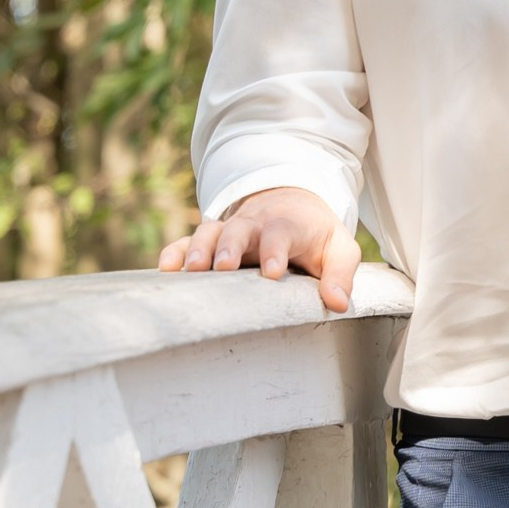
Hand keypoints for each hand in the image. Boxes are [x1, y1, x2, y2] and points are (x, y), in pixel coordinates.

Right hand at [158, 186, 358, 313]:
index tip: (272, 273)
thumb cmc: (317, 234)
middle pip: (239, 229)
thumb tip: (338, 303)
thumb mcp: (340, 249)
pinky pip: (189, 241)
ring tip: (191, 271)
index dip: (274, 251)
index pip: (280, 234)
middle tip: (222, 266)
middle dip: (229, 246)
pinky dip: (176, 251)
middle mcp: (255, 223)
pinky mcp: (213, 240)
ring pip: (210, 232)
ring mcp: (230, 229)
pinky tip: (166, 269)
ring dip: (199, 249)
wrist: (293, 204)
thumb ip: (341, 274)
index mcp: (288, 224)